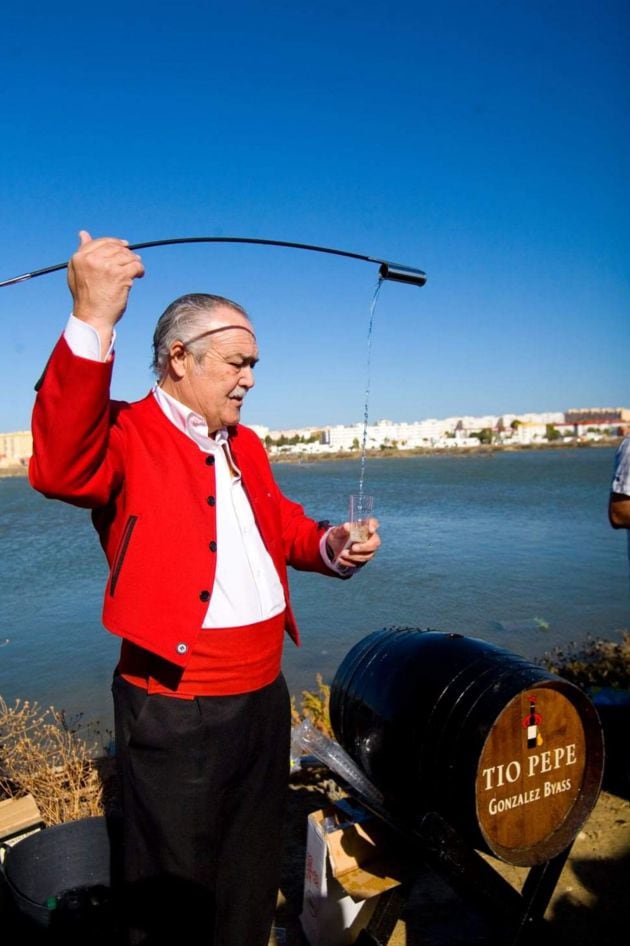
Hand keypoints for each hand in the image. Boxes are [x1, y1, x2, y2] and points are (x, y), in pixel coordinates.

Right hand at [68, 231, 144, 349]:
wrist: (92, 318)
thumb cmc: (86, 298)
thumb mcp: (76, 272)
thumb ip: (82, 252)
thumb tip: (83, 233)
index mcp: (80, 257)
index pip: (102, 242)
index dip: (116, 243)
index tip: (125, 246)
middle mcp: (92, 259)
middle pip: (116, 248)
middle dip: (127, 253)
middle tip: (133, 260)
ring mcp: (107, 266)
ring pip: (127, 256)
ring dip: (134, 262)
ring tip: (136, 269)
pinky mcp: (120, 275)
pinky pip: (135, 266)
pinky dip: (140, 270)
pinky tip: (139, 275)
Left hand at [327, 517, 379, 568]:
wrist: (334, 546)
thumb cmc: (339, 535)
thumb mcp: (337, 531)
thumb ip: (342, 529)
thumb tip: (347, 526)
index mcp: (364, 527)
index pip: (373, 523)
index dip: (373, 526)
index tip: (370, 530)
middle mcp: (369, 538)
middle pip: (375, 543)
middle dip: (364, 547)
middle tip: (353, 548)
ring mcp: (368, 550)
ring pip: (368, 555)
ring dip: (355, 556)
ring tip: (342, 553)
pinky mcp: (363, 559)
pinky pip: (360, 563)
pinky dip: (350, 561)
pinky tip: (341, 559)